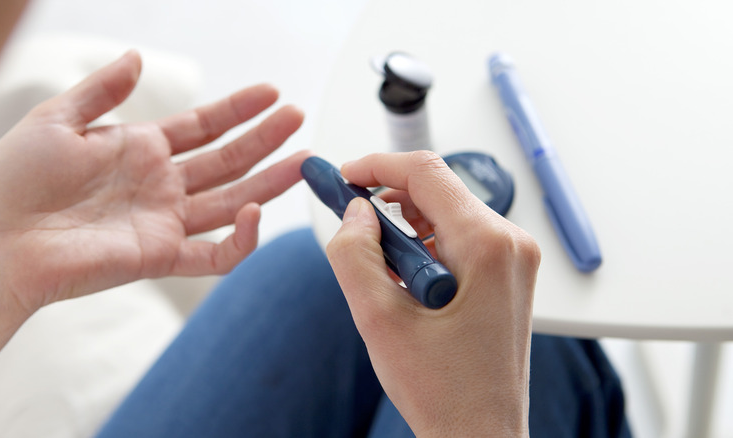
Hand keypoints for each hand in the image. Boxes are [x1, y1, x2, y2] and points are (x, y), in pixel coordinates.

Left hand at [0, 50, 307, 318]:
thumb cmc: (13, 180)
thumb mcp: (55, 119)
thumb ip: (101, 90)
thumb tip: (137, 58)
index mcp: (140, 149)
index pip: (203, 126)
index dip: (238, 109)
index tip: (271, 93)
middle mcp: (160, 185)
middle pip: (227, 161)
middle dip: (265, 140)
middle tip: (298, 119)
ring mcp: (165, 221)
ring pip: (232, 201)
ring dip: (270, 183)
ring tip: (304, 161)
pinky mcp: (161, 257)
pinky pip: (214, 254)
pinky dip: (240, 239)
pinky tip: (255, 211)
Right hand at [326, 151, 539, 436]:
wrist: (479, 435)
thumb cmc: (444, 391)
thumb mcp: (379, 320)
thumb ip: (354, 254)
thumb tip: (354, 212)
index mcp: (487, 246)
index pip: (425, 173)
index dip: (375, 166)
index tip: (341, 177)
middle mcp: (509, 244)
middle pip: (436, 189)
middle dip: (385, 199)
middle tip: (347, 222)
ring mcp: (512, 259)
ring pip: (444, 212)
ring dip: (403, 228)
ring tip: (381, 273)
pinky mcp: (504, 273)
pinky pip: (457, 236)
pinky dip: (422, 246)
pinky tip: (404, 283)